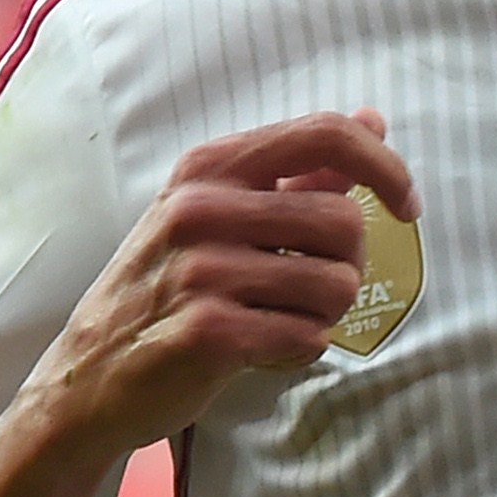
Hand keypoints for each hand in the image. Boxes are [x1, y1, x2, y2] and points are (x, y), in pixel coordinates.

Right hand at [30, 109, 417, 455]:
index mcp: (209, 166)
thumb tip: (373, 121)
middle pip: (344, 220)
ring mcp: (201, 270)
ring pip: (337, 285)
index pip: (324, 134)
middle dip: (349, 265)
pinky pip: (309, 337)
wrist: (89, 375)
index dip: (384, 167)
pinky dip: (301, 349)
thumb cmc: (166, 286)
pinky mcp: (208, 332)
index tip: (406, 205)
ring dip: (326, 313)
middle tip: (313, 288)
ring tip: (280, 319)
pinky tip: (261, 348)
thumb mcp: (218, 212)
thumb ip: (298, 169)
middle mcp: (201, 208)